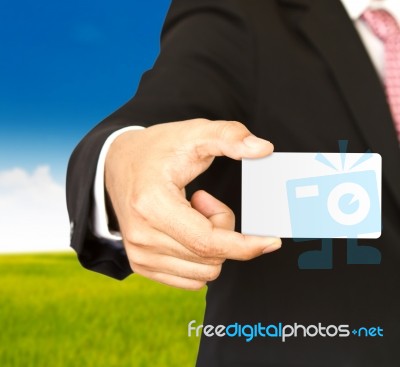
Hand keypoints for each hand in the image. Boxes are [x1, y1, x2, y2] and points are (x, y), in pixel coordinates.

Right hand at [105, 119, 280, 289]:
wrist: (118, 164)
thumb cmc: (157, 149)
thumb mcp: (193, 133)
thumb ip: (229, 136)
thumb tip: (264, 148)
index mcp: (153, 205)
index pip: (208, 242)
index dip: (246, 245)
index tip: (272, 241)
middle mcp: (142, 237)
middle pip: (211, 258)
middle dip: (224, 230)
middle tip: (205, 200)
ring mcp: (139, 255)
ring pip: (204, 272)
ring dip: (211, 245)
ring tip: (191, 213)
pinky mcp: (141, 265)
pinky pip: (191, 279)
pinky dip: (199, 257)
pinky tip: (185, 230)